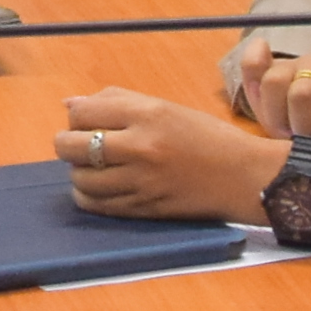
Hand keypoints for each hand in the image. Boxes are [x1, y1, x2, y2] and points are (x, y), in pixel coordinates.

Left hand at [54, 87, 283, 218]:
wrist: (243, 176)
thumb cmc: (205, 136)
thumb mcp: (164, 107)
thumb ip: (116, 101)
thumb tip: (68, 104)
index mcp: (146, 114)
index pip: (81, 113)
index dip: (76, 117)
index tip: (86, 122)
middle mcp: (140, 147)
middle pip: (70, 146)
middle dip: (67, 144)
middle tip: (79, 145)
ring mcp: (140, 181)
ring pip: (78, 179)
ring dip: (79, 172)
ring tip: (94, 167)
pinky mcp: (142, 209)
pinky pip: (94, 204)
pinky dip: (88, 195)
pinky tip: (100, 187)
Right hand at [222, 31, 310, 138]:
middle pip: (301, 93)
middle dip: (302, 127)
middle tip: (307, 144)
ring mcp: (288, 65)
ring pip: (273, 84)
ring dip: (277, 116)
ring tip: (288, 132)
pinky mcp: (263, 69)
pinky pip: (252, 64)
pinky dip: (251, 65)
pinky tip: (259, 73)